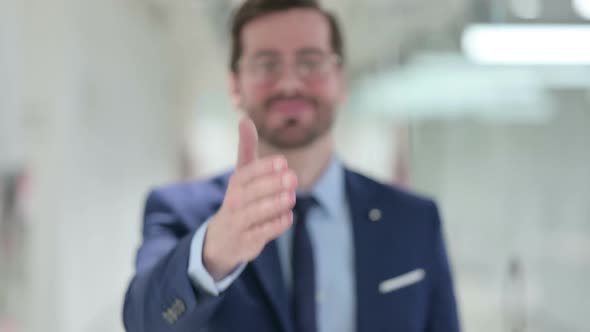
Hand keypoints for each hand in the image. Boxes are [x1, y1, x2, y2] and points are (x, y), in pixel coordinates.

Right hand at [203, 118, 296, 279]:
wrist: (221, 239)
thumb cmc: (238, 200)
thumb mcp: (241, 174)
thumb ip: (246, 148)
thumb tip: (245, 118)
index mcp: (235, 185)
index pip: (246, 174)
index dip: (262, 168)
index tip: (282, 161)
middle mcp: (233, 203)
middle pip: (249, 194)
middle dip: (270, 185)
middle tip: (292, 177)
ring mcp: (238, 224)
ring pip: (253, 215)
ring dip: (272, 206)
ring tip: (291, 197)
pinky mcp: (245, 242)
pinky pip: (259, 234)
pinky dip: (273, 227)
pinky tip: (288, 217)